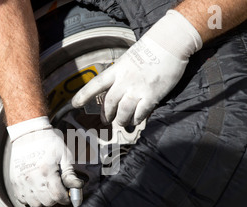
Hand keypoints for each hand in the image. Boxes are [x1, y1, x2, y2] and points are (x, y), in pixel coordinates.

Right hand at [7, 116, 82, 206]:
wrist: (29, 134)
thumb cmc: (49, 143)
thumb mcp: (64, 156)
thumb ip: (70, 174)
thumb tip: (78, 187)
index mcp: (47, 170)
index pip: (58, 196)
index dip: (66, 198)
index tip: (68, 195)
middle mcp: (32, 178)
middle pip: (47, 202)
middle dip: (56, 198)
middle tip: (57, 189)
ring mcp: (21, 181)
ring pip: (35, 204)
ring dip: (43, 200)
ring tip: (46, 189)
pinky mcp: (15, 182)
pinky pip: (23, 199)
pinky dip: (31, 198)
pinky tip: (36, 189)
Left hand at [72, 10, 201, 125]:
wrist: (170, 42)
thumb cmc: (151, 49)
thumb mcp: (130, 58)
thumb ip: (122, 74)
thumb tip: (119, 90)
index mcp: (118, 69)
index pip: (96, 84)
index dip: (84, 95)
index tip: (75, 104)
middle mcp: (125, 80)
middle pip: (109, 103)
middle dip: (106, 115)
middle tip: (107, 121)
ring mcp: (138, 88)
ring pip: (123, 111)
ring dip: (122, 120)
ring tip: (123, 123)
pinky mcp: (152, 95)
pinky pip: (141, 113)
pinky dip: (137, 119)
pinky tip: (137, 120)